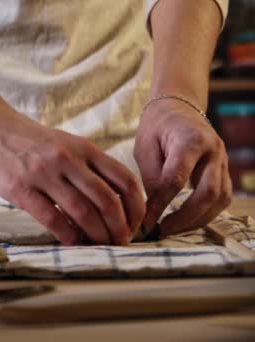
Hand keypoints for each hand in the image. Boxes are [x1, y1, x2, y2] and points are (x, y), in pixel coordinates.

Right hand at [0, 111, 144, 244]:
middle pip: (107, 200)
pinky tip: (73, 242)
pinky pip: (52, 218)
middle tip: (121, 242)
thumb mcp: (63, 142)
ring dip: (97, 235)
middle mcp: (67, 158)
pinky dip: (68, 235)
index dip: (136, 207)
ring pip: (83, 211)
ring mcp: (44, 173)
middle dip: (120, 227)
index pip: (124, 180)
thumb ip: (85, 165)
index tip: (135, 223)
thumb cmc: (26, 139)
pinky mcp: (21, 189)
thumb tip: (110, 200)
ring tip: (102, 246)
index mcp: (83, 147)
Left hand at [134, 98, 231, 236]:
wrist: (178, 107)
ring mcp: (223, 160)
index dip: (161, 204)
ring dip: (197, 219)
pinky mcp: (225, 170)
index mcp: (190, 140)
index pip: (177, 179)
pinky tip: (186, 221)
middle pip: (207, 192)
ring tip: (172, 229)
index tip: (146, 221)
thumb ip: (152, 177)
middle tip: (161, 230)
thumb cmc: (156, 128)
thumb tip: (153, 211)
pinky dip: (206, 213)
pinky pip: (223, 197)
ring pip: (220, 199)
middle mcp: (213, 150)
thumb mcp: (144, 147)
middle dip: (184, 217)